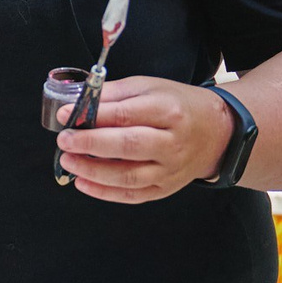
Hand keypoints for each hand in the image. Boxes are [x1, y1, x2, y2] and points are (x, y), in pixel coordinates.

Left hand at [54, 76, 234, 202]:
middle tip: (65, 141)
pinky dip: (105, 192)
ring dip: (93, 172)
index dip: (94, 115)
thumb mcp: (149, 87)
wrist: (216, 133)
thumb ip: (114, 94)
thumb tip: (79, 101)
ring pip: (129, 176)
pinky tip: (83, 182)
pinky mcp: (166, 188)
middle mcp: (173, 143)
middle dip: (91, 144)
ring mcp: (171, 170)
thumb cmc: (178, 105)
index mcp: (169, 111)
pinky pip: (134, 195)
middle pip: (129, 146)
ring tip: (69, 161)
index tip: (67, 114)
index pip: (127, 114)